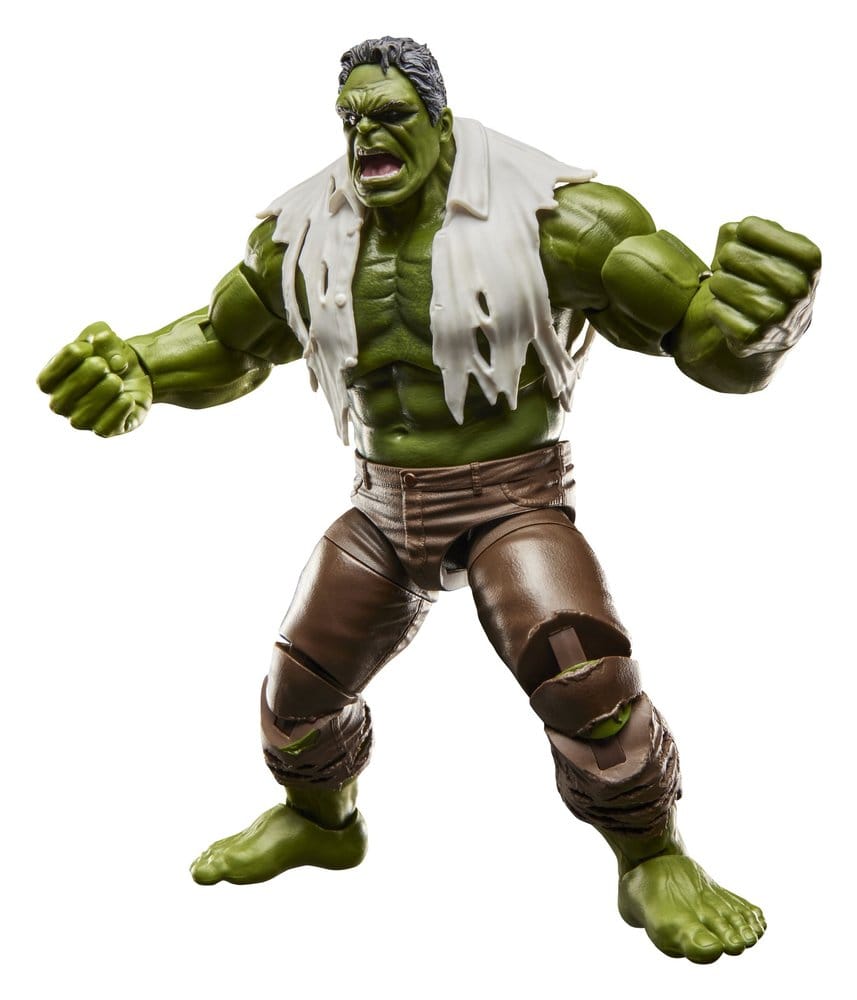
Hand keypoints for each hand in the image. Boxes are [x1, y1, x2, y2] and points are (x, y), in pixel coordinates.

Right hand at [38, 323, 152, 435]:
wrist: (138, 374)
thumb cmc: (109, 355)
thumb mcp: (104, 337)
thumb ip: (101, 335)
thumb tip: (106, 347)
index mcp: (52, 383)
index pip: (46, 380)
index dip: (66, 361)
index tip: (87, 347)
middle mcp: (62, 405)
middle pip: (63, 399)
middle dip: (86, 376)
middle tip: (105, 365)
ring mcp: (82, 420)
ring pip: (83, 417)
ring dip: (103, 394)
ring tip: (117, 381)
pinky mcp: (105, 430)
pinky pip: (104, 428)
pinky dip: (117, 411)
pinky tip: (127, 398)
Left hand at [707, 217, 820, 356]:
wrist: (777, 328)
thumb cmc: (769, 275)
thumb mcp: (771, 246)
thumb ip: (749, 230)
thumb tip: (734, 232)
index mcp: (809, 259)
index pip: (749, 228)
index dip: (739, 233)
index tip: (744, 241)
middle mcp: (798, 289)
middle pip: (732, 254)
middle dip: (726, 258)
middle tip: (733, 267)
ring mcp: (777, 316)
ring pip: (720, 282)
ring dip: (718, 283)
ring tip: (731, 288)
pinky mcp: (753, 337)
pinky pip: (714, 309)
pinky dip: (715, 307)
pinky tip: (730, 309)